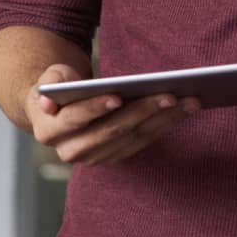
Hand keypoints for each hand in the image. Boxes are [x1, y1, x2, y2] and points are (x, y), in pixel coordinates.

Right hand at [27, 65, 197, 166]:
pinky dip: (166, 125)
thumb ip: (51, 82)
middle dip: (143, 111)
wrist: (59, 112)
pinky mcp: (115, 157)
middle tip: (170, 95)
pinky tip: (184, 110)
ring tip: (188, 100)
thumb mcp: (50, 79)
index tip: (117, 96)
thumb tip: (48, 101)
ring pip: (134, 138)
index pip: (74, 119)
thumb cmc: (59, 89)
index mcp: (50, 130)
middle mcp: (71, 151)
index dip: (95, 108)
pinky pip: (144, 142)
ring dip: (164, 119)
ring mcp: (95, 157)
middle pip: (112, 130)